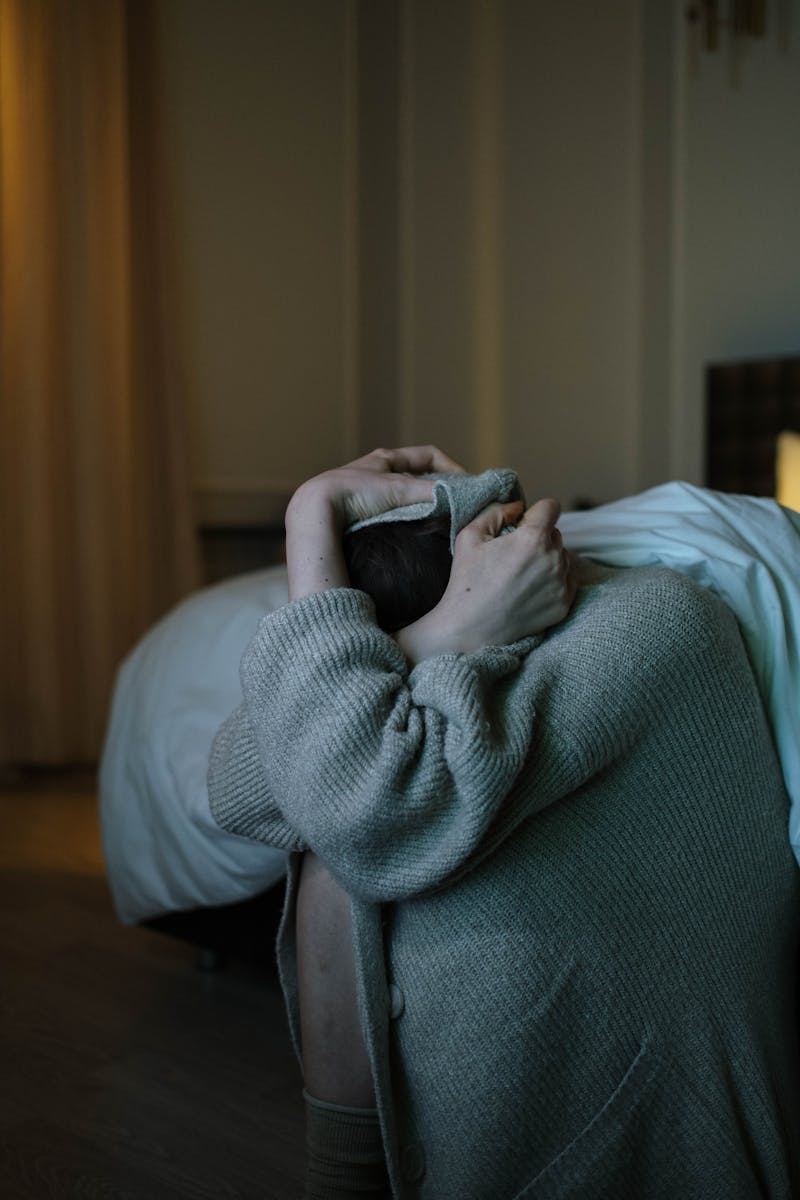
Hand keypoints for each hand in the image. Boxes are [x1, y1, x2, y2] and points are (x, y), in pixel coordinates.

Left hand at [287, 445, 465, 529]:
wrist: (317, 510)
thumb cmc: (355, 493)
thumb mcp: (399, 489)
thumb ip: (431, 491)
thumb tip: (461, 498)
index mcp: (387, 459)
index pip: (429, 456)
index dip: (451, 468)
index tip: (466, 485)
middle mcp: (377, 472)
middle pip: (419, 476)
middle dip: (439, 488)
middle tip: (456, 505)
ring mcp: (368, 492)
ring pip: (405, 495)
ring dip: (422, 505)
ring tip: (437, 521)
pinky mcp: (360, 512)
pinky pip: (392, 512)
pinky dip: (406, 518)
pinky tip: (411, 531)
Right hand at [396, 497, 577, 660]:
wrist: (470, 628)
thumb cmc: (467, 581)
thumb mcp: (471, 535)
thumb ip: (497, 511)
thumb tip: (519, 506)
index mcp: (534, 538)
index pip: (551, 507)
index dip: (535, 513)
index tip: (522, 525)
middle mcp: (554, 559)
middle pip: (556, 533)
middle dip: (539, 538)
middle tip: (514, 555)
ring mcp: (561, 584)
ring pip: (563, 557)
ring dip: (547, 560)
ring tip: (520, 576)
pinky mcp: (563, 605)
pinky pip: (567, 581)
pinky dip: (553, 581)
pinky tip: (529, 590)